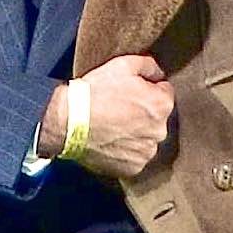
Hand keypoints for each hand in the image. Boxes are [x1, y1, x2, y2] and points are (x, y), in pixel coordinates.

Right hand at [49, 56, 175, 183]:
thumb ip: (148, 66)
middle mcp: (160, 130)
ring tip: (112, 126)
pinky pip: (134, 157)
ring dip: (135, 134)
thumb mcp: (123, 65)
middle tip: (119, 108)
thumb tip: (158, 74)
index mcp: (162, 104)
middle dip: (143, 113)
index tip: (129, 92)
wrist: (68, 121)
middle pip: (156, 118)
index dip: (147, 89)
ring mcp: (146, 151)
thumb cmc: (95, 92)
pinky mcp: (133, 167)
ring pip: (146, 139)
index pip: (164, 93)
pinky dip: (125, 151)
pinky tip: (110, 141)